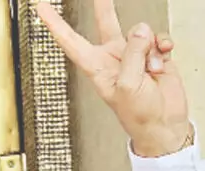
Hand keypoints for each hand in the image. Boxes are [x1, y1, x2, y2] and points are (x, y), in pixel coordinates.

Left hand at [38, 0, 192, 156]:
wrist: (164, 124)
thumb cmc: (139, 114)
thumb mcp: (128, 85)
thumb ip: (132, 54)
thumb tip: (141, 30)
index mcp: (97, 68)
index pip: (70, 42)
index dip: (55, 24)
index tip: (40, 7)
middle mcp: (113, 58)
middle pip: (105, 24)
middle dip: (103, 7)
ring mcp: (135, 55)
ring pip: (140, 33)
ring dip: (149, 48)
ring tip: (151, 70)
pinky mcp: (154, 55)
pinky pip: (158, 38)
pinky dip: (163, 45)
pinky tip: (164, 56)